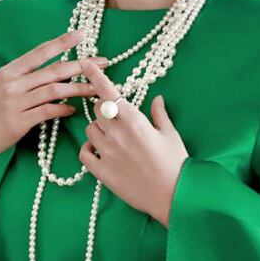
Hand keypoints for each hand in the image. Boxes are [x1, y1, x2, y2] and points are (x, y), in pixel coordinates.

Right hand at [0, 28, 107, 165]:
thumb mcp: (5, 87)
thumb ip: (27, 78)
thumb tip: (57, 72)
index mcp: (10, 71)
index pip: (40, 51)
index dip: (62, 42)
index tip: (82, 34)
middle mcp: (13, 83)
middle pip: (54, 71)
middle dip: (81, 66)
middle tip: (103, 64)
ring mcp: (15, 102)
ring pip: (54, 91)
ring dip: (78, 89)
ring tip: (95, 90)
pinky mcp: (19, 122)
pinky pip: (47, 112)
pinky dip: (62, 110)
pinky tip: (73, 110)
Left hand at [77, 57, 188, 227]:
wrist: (172, 197)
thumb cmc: (176, 165)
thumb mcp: (171, 135)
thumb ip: (159, 114)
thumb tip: (157, 99)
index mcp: (134, 120)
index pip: (108, 92)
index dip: (94, 75)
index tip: (83, 63)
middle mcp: (117, 134)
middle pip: (98, 109)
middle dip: (105, 109)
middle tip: (117, 118)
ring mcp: (107, 153)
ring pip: (90, 130)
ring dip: (98, 129)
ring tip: (113, 138)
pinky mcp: (102, 172)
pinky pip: (84, 153)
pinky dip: (88, 149)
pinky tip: (98, 151)